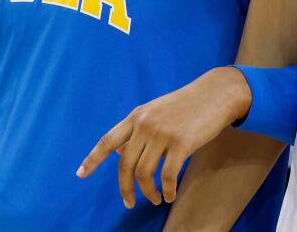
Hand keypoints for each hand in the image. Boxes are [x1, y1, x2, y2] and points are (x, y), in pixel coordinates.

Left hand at [77, 67, 251, 208]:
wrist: (216, 94)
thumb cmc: (186, 106)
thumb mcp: (156, 112)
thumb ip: (138, 130)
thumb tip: (121, 154)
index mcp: (136, 116)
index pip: (108, 141)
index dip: (93, 159)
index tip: (81, 174)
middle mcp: (145, 124)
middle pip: (125, 164)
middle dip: (125, 188)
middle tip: (129, 203)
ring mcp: (162, 133)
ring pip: (145, 173)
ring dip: (148, 192)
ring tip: (155, 199)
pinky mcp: (182, 143)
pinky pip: (168, 175)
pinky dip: (167, 189)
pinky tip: (170, 195)